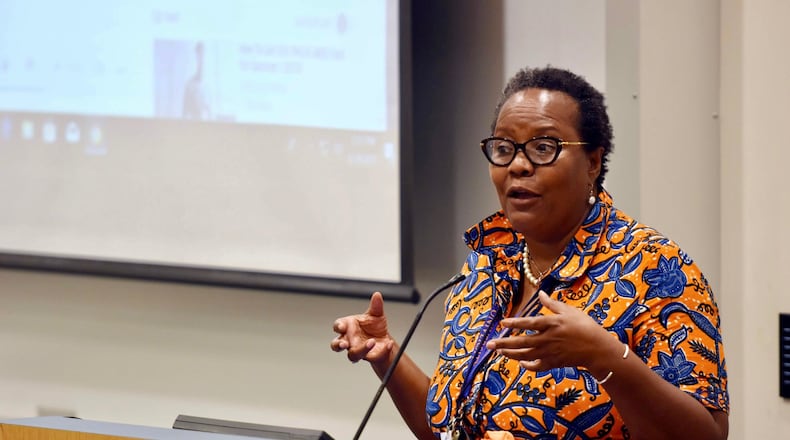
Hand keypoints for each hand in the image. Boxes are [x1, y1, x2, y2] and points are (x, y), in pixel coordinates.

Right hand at [330, 292, 394, 365]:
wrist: (384, 339)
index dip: (338, 326)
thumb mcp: (376, 314)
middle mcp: (349, 340)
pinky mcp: (368, 357)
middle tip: (344, 344)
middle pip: (336, 345)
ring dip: (361, 349)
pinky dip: (382, 351)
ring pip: (353, 355)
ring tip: (371, 342)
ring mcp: (357, 350)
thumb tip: (377, 295)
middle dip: (338, 345)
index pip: (338, 326)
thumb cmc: (374, 327)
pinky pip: (373, 357)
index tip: (342, 327)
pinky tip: (388, 344)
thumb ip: (376, 306)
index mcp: (348, 327)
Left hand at [486, 291, 621, 374]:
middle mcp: (547, 339)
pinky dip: (528, 365)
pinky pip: (537, 366)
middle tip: (490, 344)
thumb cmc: (585, 326)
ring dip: (511, 354)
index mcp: (551, 324)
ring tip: (499, 351)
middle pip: (521, 342)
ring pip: (525, 355)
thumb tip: (540, 293)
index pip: (528, 323)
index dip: (514, 323)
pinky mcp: (554, 363)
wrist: (598, 348)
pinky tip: (521, 362)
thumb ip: (552, 303)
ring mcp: (549, 353)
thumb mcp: (569, 311)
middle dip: (504, 343)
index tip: (502, 323)